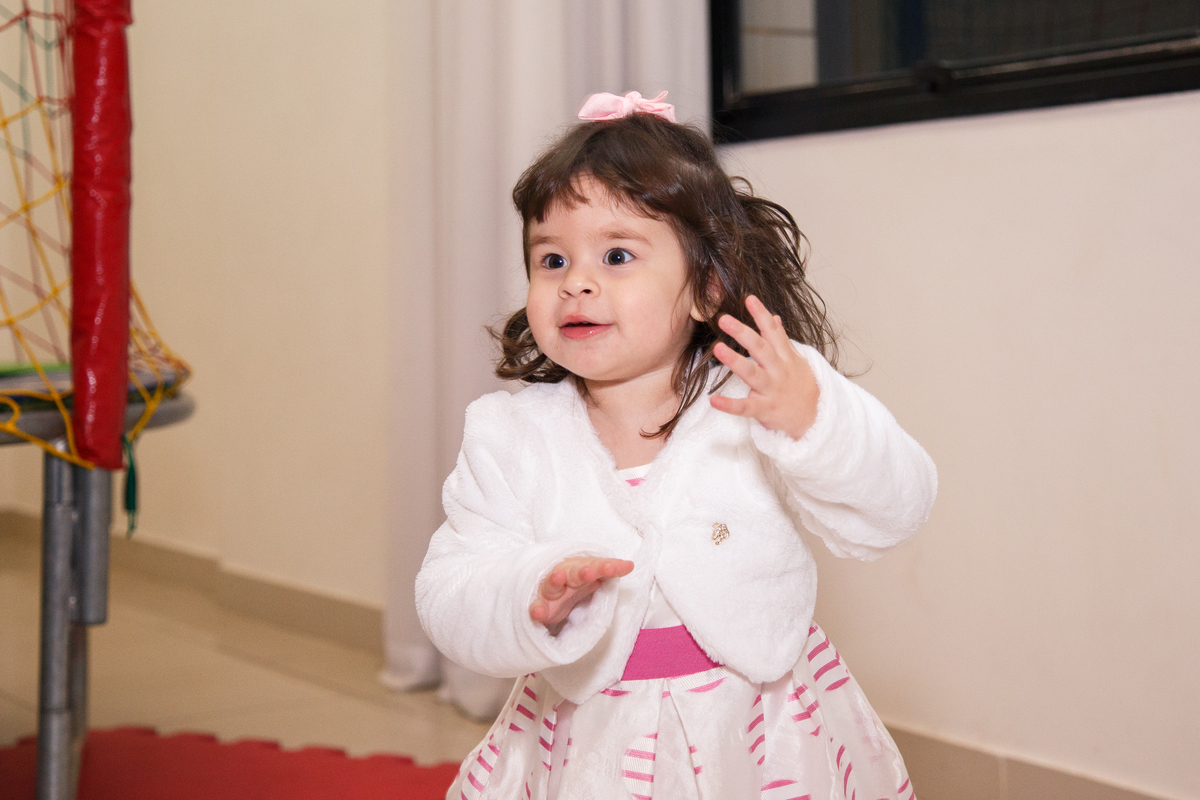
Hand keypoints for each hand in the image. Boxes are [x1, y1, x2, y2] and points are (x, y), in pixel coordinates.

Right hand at [529, 556, 633, 631]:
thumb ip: (608, 571)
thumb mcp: (590, 577)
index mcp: (579, 569)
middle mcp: (564, 577)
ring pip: (551, 585)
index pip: (594, 566)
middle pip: (573, 572)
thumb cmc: (572, 582)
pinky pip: (536, 607)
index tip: (616, 567)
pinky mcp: (540, 606)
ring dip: (554, 580)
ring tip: (558, 577)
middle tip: (590, 572)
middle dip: (581, 572)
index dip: (604, 567)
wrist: (544, 589)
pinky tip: (537, 612)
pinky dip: (536, 609)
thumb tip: (630, 565)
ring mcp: (550, 592)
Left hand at [710, 295, 818, 440]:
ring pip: (752, 374)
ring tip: (718, 348)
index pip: (773, 332)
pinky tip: (713, 400)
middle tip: (724, 319)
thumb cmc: (801, 386)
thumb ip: (782, 339)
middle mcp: (779, 371)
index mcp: (785, 357)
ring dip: (735, 361)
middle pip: (761, 348)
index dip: (762, 315)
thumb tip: (775, 317)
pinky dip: (729, 405)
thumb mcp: (796, 360)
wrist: (815, 418)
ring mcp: (772, 390)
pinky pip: (745, 407)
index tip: (749, 298)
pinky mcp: (765, 410)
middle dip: (743, 333)